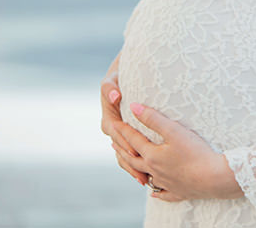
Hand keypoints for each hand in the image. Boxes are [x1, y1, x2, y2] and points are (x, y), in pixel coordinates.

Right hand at [99, 55, 147, 185]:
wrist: (122, 77)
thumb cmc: (118, 76)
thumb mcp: (112, 80)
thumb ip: (110, 88)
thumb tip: (116, 95)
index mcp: (108, 119)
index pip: (117, 135)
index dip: (126, 144)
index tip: (136, 152)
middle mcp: (112, 130)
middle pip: (121, 150)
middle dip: (132, 162)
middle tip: (144, 174)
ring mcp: (119, 136)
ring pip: (124, 156)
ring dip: (133, 168)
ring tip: (145, 180)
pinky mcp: (127, 138)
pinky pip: (129, 154)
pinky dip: (136, 165)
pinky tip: (147, 175)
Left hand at [112, 104, 243, 201]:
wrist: (214, 178)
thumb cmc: (196, 153)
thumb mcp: (174, 131)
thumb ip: (154, 119)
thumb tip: (134, 107)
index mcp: (152, 156)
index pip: (134, 140)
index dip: (124, 130)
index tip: (115, 123)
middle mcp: (155, 171)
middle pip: (133, 161)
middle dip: (123, 151)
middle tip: (114, 144)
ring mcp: (166, 184)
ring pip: (146, 178)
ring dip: (136, 171)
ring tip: (131, 166)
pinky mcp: (178, 192)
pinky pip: (163, 194)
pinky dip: (157, 192)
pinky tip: (154, 193)